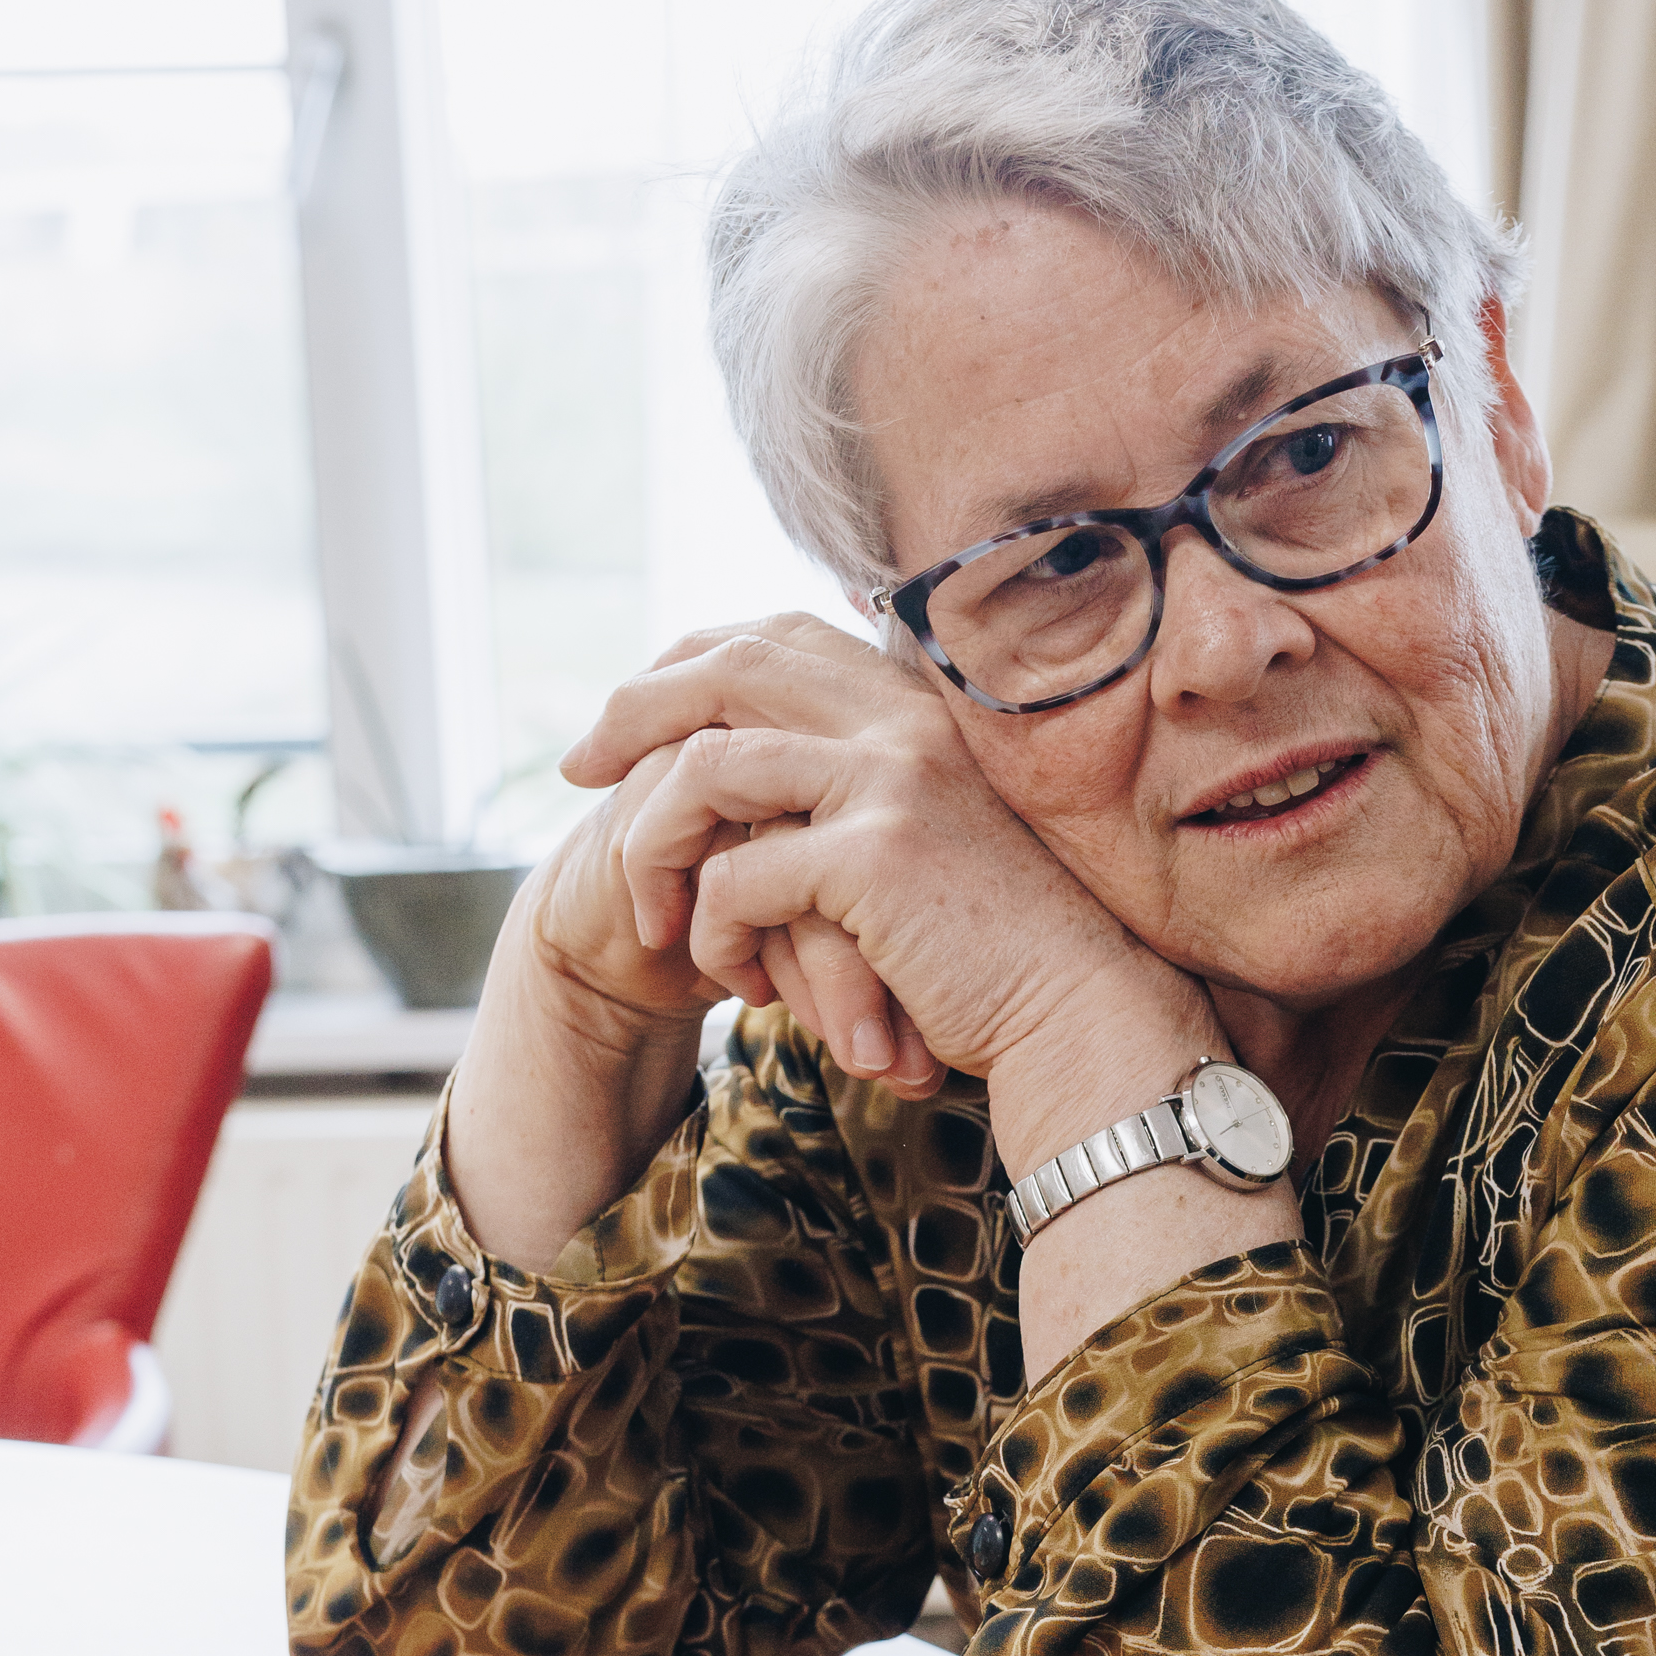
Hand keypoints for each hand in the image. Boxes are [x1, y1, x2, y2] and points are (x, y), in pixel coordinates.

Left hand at [560, 616, 1205, 1130]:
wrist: (1079, 1018)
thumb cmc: (997, 955)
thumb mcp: (920, 850)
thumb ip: (846, 802)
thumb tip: (738, 797)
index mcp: (914, 707)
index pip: (772, 636)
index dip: (682, 662)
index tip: (624, 721)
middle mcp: (901, 720)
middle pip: (726, 666)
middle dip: (631, 711)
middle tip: (577, 769)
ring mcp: (889, 778)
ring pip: (706, 770)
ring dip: (655, 846)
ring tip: (655, 920)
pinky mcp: (875, 854)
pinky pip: (736, 873)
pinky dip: (713, 931)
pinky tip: (736, 983)